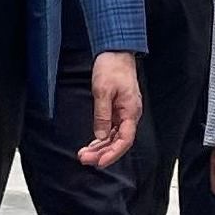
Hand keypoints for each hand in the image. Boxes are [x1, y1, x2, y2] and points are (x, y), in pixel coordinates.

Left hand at [81, 52, 141, 167]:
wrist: (116, 52)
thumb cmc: (112, 68)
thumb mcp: (102, 91)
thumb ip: (102, 115)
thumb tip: (101, 136)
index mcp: (131, 111)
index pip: (125, 140)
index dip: (113, 154)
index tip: (99, 162)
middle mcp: (130, 115)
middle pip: (119, 142)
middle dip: (102, 153)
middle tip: (84, 159)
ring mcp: (124, 113)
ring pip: (114, 137)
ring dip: (101, 148)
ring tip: (84, 154)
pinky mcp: (118, 110)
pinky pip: (112, 129)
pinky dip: (102, 139)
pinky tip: (92, 145)